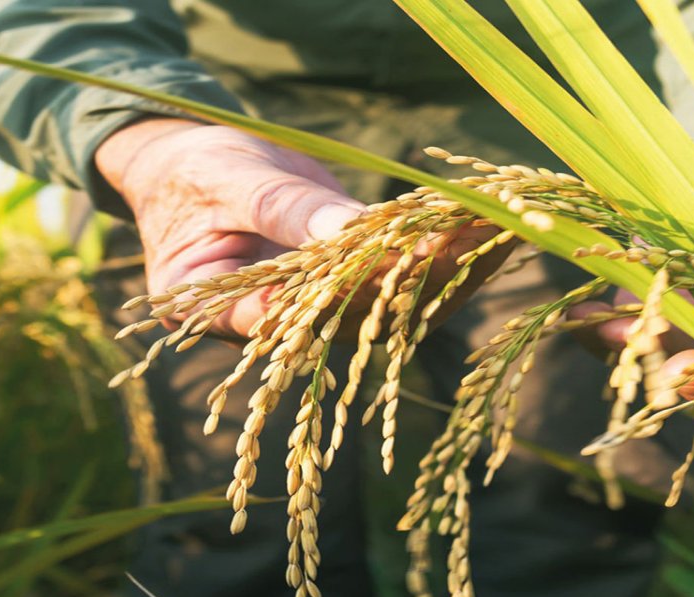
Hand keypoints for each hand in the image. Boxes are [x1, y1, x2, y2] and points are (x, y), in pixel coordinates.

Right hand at [96, 119, 506, 339]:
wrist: (197, 171)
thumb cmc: (194, 173)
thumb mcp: (227, 180)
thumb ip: (282, 210)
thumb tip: (348, 233)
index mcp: (220, 315)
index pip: (288, 318)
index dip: (347, 295)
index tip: (401, 262)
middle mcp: (279, 329)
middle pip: (355, 316)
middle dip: (419, 276)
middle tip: (475, 238)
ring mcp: (320, 314)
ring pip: (391, 306)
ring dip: (449, 269)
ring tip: (499, 228)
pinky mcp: (352, 289)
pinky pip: (401, 281)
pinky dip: (444, 254)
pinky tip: (485, 226)